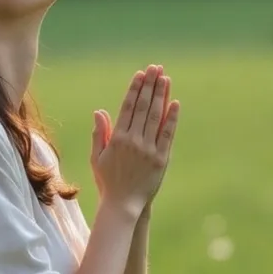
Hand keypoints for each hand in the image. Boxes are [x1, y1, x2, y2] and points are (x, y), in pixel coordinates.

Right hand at [90, 64, 179, 215]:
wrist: (123, 205)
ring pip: (156, 117)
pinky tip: (174, 103)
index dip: (135, 89)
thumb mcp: (98, 157)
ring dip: (161, 95)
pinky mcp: (161, 159)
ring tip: (165, 78)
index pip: (128, 107)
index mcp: (117, 139)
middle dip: (150, 85)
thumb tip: (100, 111)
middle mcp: (133, 141)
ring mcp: (148, 150)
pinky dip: (171, 118)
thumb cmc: (108, 181)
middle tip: (155, 68)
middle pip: (143, 107)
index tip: (140, 74)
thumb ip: (100, 134)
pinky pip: (167, 135)